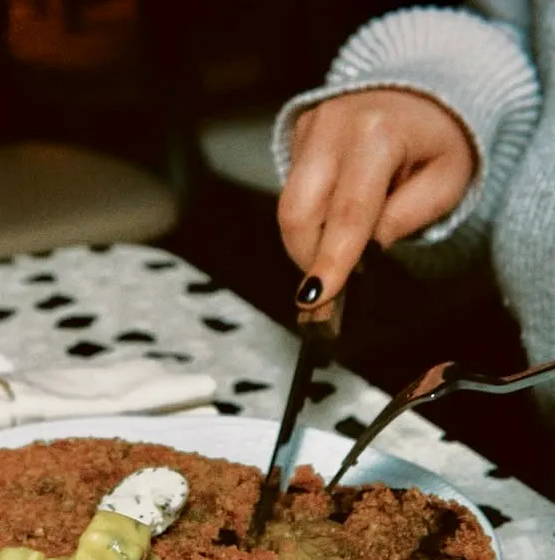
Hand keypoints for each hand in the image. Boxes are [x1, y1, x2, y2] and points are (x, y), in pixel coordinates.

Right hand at [278, 89, 475, 307]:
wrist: (423, 88)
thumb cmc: (438, 137)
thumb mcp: (448, 181)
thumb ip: (407, 218)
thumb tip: (369, 246)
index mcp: (377, 135)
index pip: (348, 214)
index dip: (331, 260)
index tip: (318, 296)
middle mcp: (334, 125)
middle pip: (298, 212)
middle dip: (307, 255)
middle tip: (331, 276)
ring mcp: (309, 126)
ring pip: (288, 206)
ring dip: (309, 237)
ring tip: (341, 240)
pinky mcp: (296, 132)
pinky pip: (292, 189)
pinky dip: (311, 212)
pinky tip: (337, 205)